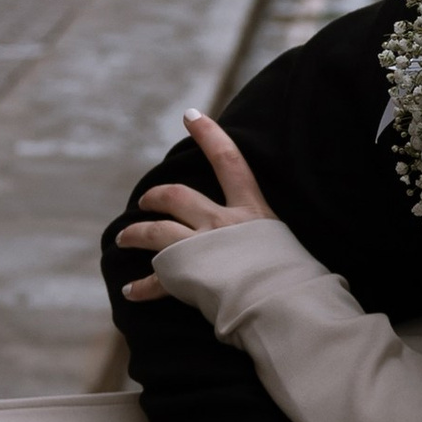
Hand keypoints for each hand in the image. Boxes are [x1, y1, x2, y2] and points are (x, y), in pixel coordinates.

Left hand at [116, 106, 271, 297]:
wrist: (283, 306)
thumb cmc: (298, 281)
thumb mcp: (289, 247)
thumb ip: (273, 242)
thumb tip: (276, 249)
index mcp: (252, 211)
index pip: (229, 160)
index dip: (209, 135)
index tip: (190, 115)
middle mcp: (221, 223)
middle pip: (177, 196)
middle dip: (156, 195)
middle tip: (146, 200)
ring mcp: (200, 249)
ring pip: (155, 232)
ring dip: (134, 233)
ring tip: (123, 238)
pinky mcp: (186, 277)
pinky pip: (157, 280)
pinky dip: (142, 287)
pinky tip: (131, 292)